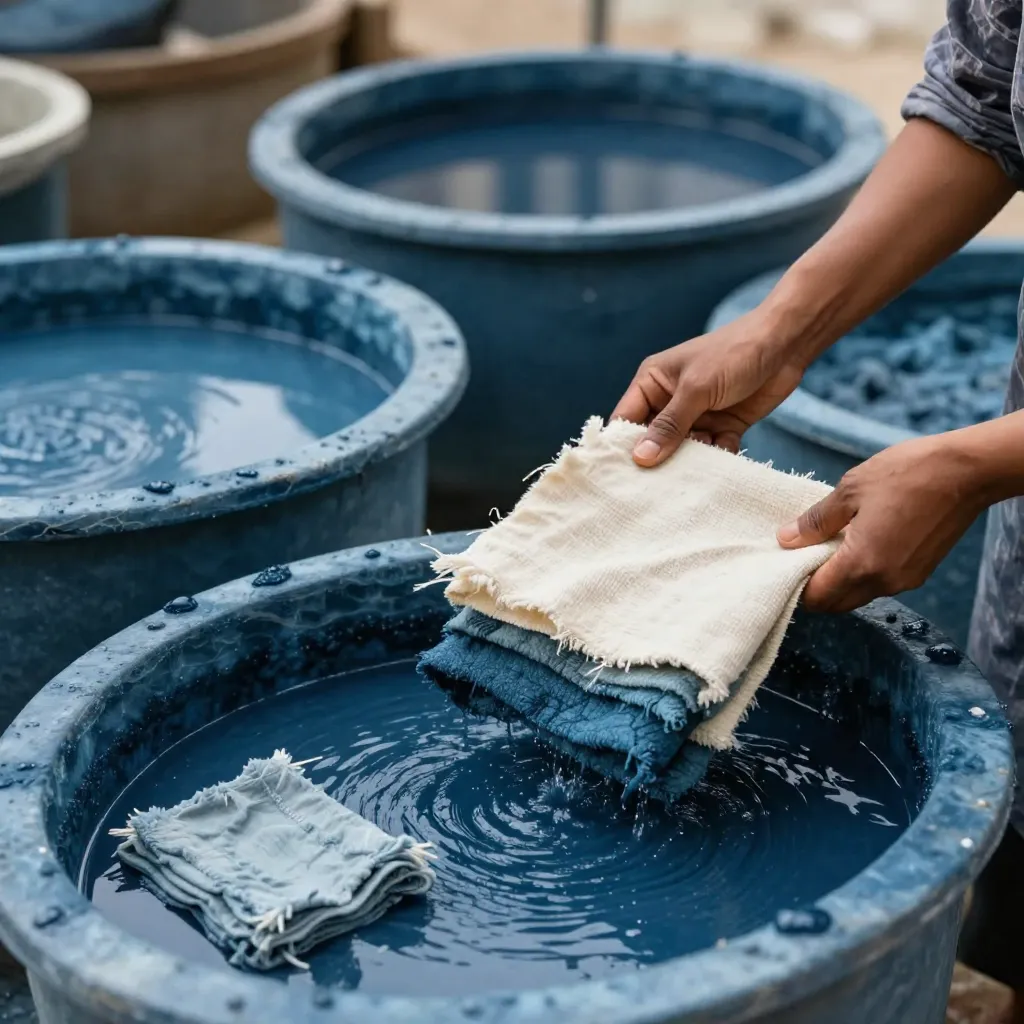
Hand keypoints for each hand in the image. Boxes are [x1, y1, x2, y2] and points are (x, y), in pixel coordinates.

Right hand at [611, 308, 809, 466]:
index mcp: (653, 382)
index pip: (626, 419)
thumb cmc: (733, 353)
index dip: (622, 446)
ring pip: (683, 450)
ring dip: (689, 463)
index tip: (620, 478)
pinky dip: (716, 460)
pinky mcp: (723, 426)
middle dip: (656, 460)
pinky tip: (721, 463)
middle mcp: (670, 401)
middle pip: (653, 440)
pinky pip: (712, 451)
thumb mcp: (697, 388)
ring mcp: (697, 415)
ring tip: (691, 478)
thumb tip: (640, 458)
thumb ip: (669, 425)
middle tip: (653, 490)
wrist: (786, 344)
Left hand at [776, 432, 986, 612]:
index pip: (818, 596)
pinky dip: (863, 573)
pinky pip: (881, 583)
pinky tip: (857, 544)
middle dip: (816, 589)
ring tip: (829, 547)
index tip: (786, 564)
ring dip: (840, 581)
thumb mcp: (851, 490)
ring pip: (859, 595)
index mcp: (863, 564)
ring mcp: (906, 580)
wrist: (968, 471)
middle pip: (837, 603)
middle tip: (803, 557)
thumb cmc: (908, 473)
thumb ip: (816, 521)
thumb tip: (786, 539)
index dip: (797, 585)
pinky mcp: (920, 572)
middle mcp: (885, 582)